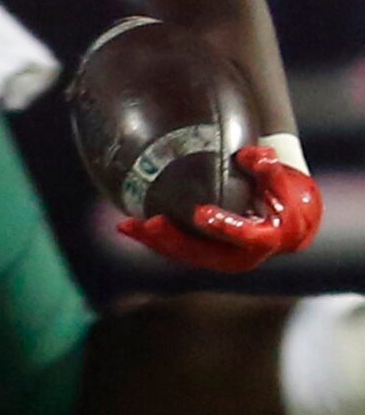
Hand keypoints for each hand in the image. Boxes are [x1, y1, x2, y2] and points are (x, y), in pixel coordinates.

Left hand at [117, 145, 322, 273]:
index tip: (201, 213)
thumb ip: (269, 168)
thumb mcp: (283, 181)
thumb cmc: (284, 197)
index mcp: (268, 239)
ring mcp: (219, 259)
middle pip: (205, 252)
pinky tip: (129, 226)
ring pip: (185, 254)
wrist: (284, 222)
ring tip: (130, 226)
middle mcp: (241, 256)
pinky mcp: (203, 256)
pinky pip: (176, 251)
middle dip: (175, 239)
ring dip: (156, 242)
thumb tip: (251, 155)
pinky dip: (153, 240)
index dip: (224, 226)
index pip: (247, 236)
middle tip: (152, 223)